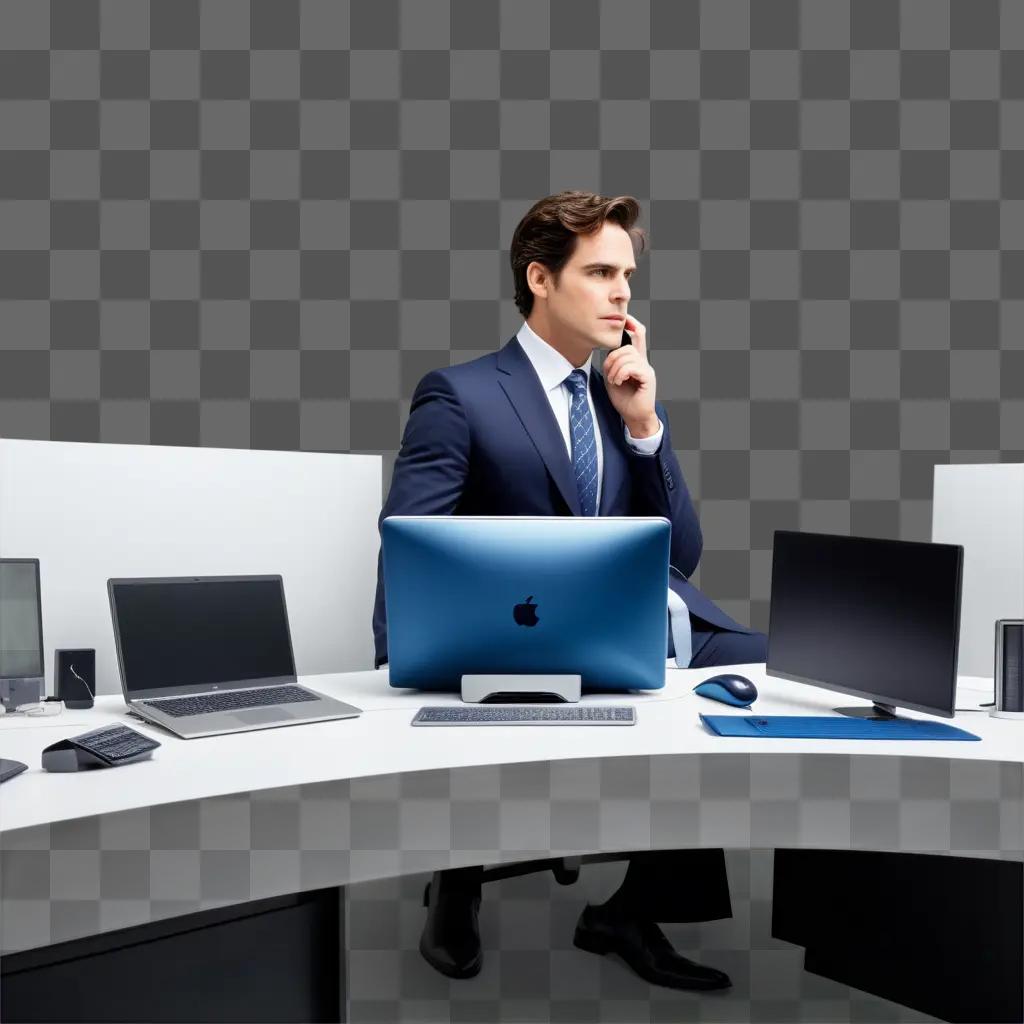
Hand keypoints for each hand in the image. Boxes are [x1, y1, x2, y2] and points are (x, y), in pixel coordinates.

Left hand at [603, 315, 658, 437]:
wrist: (634, 417)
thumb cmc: (624, 399)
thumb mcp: (613, 377)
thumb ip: (612, 363)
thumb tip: (609, 351)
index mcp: (636, 360)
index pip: (638, 335)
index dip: (632, 323)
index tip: (623, 318)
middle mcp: (644, 362)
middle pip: (628, 346)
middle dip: (613, 357)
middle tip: (609, 373)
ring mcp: (647, 369)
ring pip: (628, 355)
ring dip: (615, 368)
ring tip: (614, 380)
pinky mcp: (648, 377)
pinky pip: (632, 366)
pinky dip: (621, 373)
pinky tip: (619, 382)